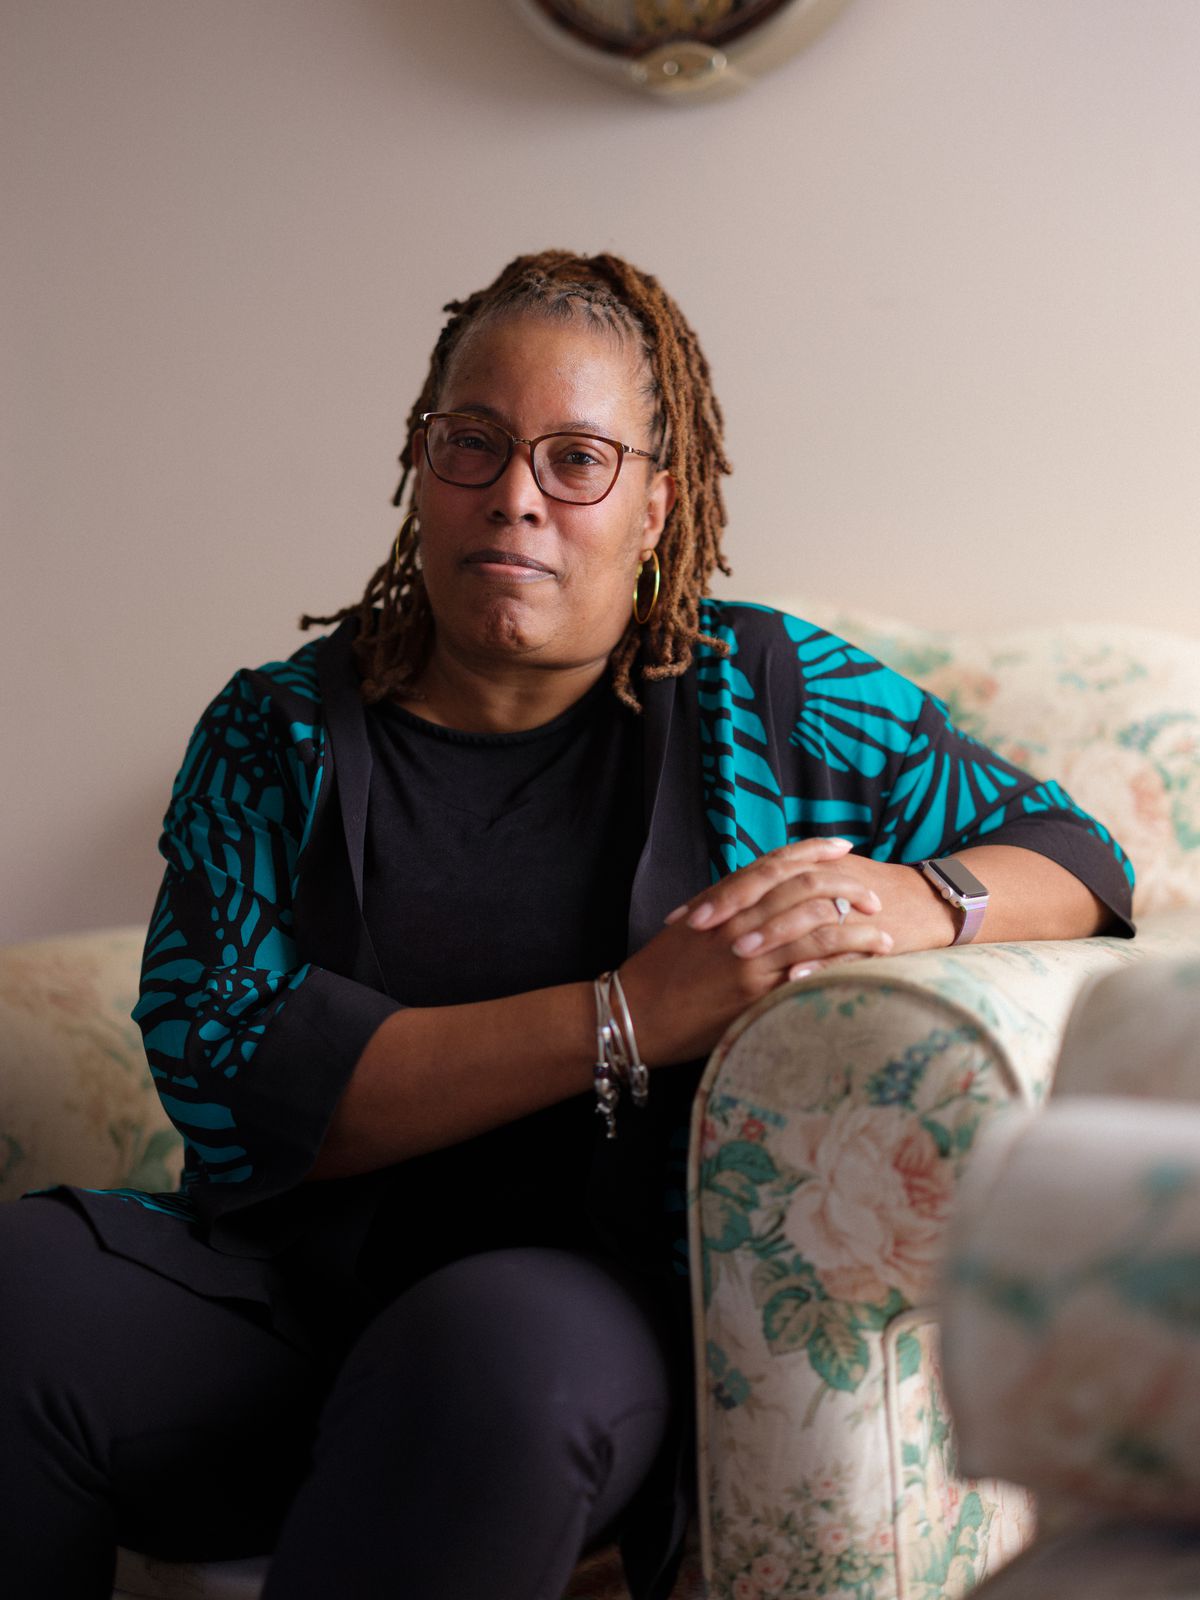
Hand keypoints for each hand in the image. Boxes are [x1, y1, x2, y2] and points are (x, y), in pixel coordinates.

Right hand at [619, 837, 894, 1065]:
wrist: (634, 1014)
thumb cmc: (660, 973)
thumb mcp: (691, 927)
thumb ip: (727, 908)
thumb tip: (761, 897)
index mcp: (723, 901)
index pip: (776, 863)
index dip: (813, 851)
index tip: (843, 848)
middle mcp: (739, 920)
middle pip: (807, 889)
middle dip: (849, 889)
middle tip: (876, 898)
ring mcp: (748, 955)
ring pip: (818, 930)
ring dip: (859, 931)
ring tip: (885, 937)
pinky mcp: (754, 991)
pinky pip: (809, 973)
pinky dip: (840, 966)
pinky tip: (862, 970)